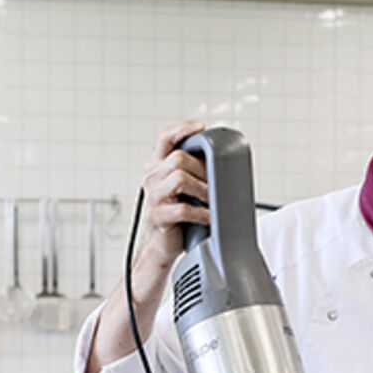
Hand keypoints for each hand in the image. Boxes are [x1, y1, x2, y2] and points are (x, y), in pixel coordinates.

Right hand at [134, 120, 210, 278]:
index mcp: (157, 167)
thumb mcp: (184, 188)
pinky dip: (202, 213)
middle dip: (202, 170)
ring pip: (179, 179)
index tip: (201, 127)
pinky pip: (183, 209)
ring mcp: (152, 197)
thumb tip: (221, 162)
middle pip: (178, 159)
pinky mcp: (157, 216)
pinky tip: (209, 216)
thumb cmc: (177, 216)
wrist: (162, 246)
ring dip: (203, 189)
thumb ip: (193, 172)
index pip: (165, 138)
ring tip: (211, 200)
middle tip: (215, 184)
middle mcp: (151, 178)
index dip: (182, 129)